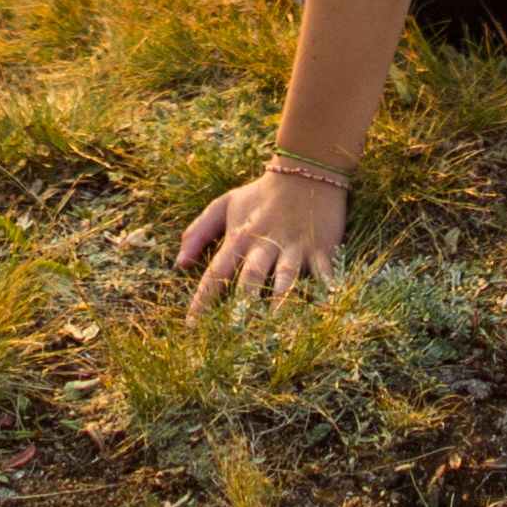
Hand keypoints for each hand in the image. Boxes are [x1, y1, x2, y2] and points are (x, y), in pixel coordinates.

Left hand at [176, 161, 346, 312]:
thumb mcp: (224, 205)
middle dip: (244, 303)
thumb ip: (199, 232)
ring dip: (280, 301)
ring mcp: (295, 247)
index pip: (218, 271)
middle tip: (237, 333)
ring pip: (286, 276)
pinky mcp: (321, 248)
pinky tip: (326, 310)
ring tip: (276, 325)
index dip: (204, 299)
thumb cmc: (260, 195)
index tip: (192, 327)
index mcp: (240, 238)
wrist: (304, 172)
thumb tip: (179, 263)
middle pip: (252, 276)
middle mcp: (266, 245)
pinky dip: (327, 290)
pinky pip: (324, 272)